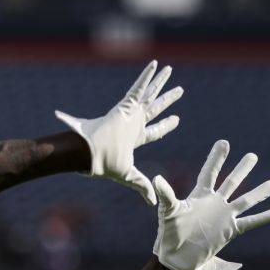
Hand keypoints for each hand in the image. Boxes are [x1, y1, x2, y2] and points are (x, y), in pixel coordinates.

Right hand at [55, 60, 182, 204]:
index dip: (166, 125)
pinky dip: (146, 76)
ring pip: (149, 94)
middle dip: (166, 99)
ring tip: (170, 70)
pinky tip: (155, 65)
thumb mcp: (129, 177)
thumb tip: (153, 203)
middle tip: (179, 90)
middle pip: (155, 108)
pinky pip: (138, 88)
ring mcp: (129, 113)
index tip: (177, 119)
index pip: (154, 130)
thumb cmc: (105, 165)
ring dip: (160, 82)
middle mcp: (133, 122)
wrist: (90, 155)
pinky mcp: (125, 106)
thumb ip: (141, 186)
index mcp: (134, 137)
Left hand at [152, 140, 269, 269]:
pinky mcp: (229, 232)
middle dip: (242, 169)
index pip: (210, 173)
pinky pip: (250, 223)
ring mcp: (223, 217)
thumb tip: (157, 179)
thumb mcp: (167, 212)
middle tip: (253, 156)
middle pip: (231, 182)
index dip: (217, 158)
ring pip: (245, 201)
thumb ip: (166, 195)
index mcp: (199, 196)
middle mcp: (214, 204)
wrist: (175, 259)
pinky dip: (263, 218)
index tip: (224, 142)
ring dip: (259, 193)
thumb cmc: (168, 235)